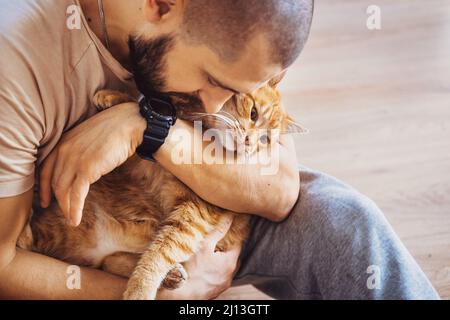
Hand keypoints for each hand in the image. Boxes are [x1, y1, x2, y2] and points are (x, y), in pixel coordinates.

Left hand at [39, 102, 145, 225]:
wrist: (128, 124)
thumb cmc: (114, 130)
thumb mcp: (89, 137)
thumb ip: (79, 150)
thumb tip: (81, 166)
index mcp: (63, 143)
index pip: (45, 169)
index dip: (44, 187)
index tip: (46, 200)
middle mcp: (64, 152)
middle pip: (55, 183)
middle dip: (58, 201)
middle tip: (63, 213)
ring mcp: (74, 161)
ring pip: (64, 191)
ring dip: (66, 209)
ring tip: (71, 220)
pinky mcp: (86, 170)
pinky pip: (76, 195)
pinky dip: (74, 210)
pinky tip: (75, 219)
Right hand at [157, 216, 241, 299]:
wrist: (179, 293)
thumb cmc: (191, 268)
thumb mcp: (204, 245)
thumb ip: (218, 231)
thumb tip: (229, 218)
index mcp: (230, 262)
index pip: (238, 245)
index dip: (234, 236)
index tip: (230, 231)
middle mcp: (230, 275)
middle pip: (233, 258)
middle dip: (227, 250)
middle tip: (218, 243)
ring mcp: (223, 285)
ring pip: (226, 269)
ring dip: (221, 262)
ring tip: (210, 256)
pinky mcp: (215, 292)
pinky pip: (219, 278)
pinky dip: (215, 272)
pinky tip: (205, 268)